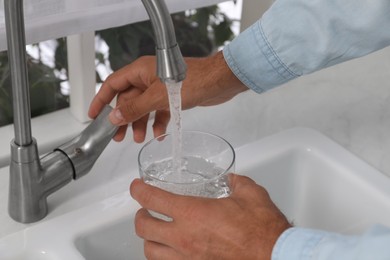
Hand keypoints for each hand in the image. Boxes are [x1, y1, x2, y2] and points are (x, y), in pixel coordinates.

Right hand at [88, 51, 247, 141]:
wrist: (219, 82)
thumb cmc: (193, 81)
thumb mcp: (158, 97)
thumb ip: (135, 108)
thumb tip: (114, 117)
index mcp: (140, 71)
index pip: (112, 85)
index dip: (100, 100)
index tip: (93, 115)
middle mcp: (148, 78)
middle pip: (128, 100)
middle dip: (123, 119)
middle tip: (118, 137)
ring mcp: (160, 87)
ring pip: (143, 107)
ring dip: (140, 123)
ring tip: (139, 138)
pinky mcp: (172, 96)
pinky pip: (159, 111)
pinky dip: (157, 122)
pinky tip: (159, 134)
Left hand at [130, 174, 291, 259]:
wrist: (273, 256)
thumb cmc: (262, 230)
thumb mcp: (251, 194)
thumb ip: (237, 182)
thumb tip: (232, 180)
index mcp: (193, 213)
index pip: (153, 198)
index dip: (139, 190)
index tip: (137, 187)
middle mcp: (184, 237)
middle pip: (143, 226)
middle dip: (140, 215)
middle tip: (146, 209)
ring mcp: (188, 258)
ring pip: (150, 251)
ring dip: (149, 239)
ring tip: (155, 232)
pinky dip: (164, 257)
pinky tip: (171, 252)